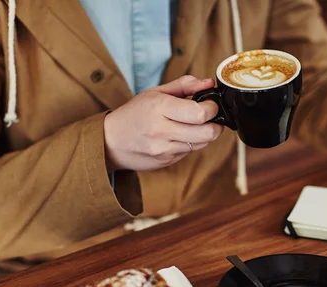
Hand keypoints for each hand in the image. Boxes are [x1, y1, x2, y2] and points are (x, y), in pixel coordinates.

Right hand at [103, 75, 223, 172]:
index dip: (212, 108)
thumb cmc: (134, 114)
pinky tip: (180, 136)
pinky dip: (192, 143)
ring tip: (194, 125)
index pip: (200, 113)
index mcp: (159, 108)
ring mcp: (165, 149)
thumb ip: (185, 85)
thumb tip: (209, 83)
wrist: (110, 141)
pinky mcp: (167, 161)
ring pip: (202, 144)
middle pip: (207, 133)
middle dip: (216, 124)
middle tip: (210, 117)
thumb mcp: (155, 92)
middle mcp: (162, 131)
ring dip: (205, 134)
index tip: (210, 104)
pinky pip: (190, 152)